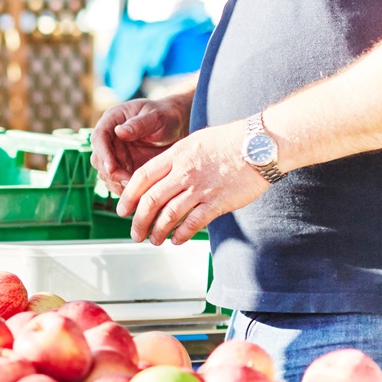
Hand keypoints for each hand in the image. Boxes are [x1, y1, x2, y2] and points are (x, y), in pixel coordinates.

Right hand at [91, 95, 191, 195]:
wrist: (176, 126)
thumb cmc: (165, 116)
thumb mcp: (155, 117)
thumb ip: (138, 124)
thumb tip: (119, 131)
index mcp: (112, 121)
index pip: (99, 137)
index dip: (103, 154)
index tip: (111, 168)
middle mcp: (109, 139)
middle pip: (99, 159)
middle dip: (111, 173)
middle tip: (129, 182)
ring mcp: (115, 154)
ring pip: (106, 173)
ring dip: (117, 183)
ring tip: (136, 191)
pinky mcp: (123, 167)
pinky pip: (118, 181)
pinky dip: (126, 189)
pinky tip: (139, 194)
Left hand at [117, 120, 268, 244]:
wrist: (259, 145)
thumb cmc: (228, 141)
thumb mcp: (194, 142)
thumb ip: (175, 159)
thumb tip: (159, 175)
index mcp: (175, 155)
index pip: (141, 177)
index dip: (128, 196)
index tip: (122, 209)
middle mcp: (183, 172)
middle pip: (151, 200)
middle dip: (139, 220)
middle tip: (135, 233)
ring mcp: (200, 188)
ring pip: (169, 214)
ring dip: (158, 231)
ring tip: (153, 240)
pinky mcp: (218, 202)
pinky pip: (194, 222)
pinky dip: (182, 234)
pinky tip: (176, 240)